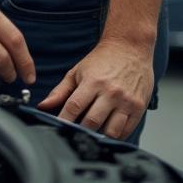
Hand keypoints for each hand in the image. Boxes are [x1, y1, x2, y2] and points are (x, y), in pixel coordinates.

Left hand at [37, 38, 153, 139]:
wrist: (129, 47)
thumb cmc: (102, 60)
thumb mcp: (77, 71)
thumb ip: (60, 91)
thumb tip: (43, 106)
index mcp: (92, 82)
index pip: (74, 107)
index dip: (64, 121)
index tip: (58, 128)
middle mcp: (111, 92)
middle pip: (92, 122)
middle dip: (81, 130)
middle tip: (76, 131)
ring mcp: (126, 101)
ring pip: (110, 131)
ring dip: (100, 135)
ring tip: (93, 130)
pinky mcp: (139, 107)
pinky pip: (126, 131)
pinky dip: (115, 135)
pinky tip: (108, 129)